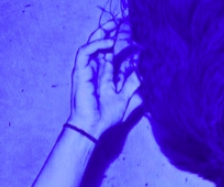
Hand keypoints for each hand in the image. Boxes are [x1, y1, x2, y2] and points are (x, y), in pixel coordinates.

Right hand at [67, 20, 140, 139]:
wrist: (93, 127)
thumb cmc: (107, 117)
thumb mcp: (126, 98)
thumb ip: (134, 85)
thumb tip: (143, 72)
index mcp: (106, 76)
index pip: (114, 55)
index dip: (123, 45)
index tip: (137, 38)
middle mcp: (96, 71)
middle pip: (103, 46)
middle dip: (112, 33)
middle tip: (124, 23)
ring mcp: (87, 70)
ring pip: (92, 44)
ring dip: (103, 34)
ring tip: (115, 27)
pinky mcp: (80, 72)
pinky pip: (85, 52)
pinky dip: (96, 45)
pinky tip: (109, 43)